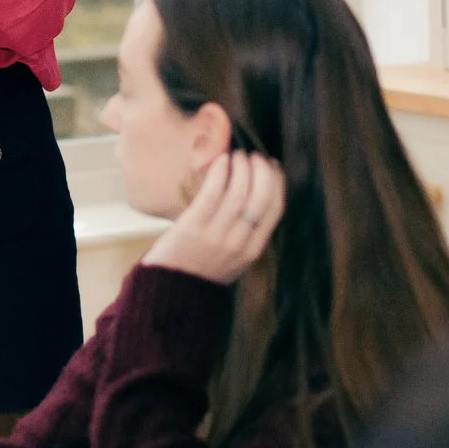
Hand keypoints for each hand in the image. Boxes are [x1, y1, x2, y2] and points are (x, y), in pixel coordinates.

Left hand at [143, 150, 285, 284]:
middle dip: (261, 171)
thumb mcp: (236, 258)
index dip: (277, 182)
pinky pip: (213, 193)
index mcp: (254, 250)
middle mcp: (240, 242)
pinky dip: (220, 172)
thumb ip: (248, 233)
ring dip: (241, 167)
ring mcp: (217, 235)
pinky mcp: (194, 227)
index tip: (272, 165)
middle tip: (254, 156)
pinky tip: (221, 160)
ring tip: (237, 155)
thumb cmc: (203, 268)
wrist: (171, 291)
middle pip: (261, 198)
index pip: (275, 209)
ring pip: (239, 193)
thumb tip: (256, 193)